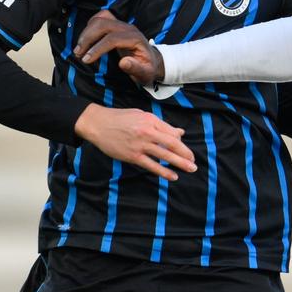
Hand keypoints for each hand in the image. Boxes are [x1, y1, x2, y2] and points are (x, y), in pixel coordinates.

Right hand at [73, 10, 165, 84]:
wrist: (151, 60)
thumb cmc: (147, 68)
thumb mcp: (145, 74)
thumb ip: (136, 68)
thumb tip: (123, 62)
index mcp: (135, 38)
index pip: (112, 38)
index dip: (98, 48)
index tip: (87, 59)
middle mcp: (127, 28)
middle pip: (104, 24)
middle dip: (88, 38)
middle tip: (78, 53)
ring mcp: (121, 24)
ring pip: (100, 19)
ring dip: (86, 32)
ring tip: (78, 48)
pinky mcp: (116, 24)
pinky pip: (101, 17)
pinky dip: (90, 26)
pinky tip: (85, 39)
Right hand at [74, 104, 196, 182]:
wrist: (98, 124)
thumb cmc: (120, 118)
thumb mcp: (142, 115)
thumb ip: (161, 125)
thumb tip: (179, 132)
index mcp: (150, 120)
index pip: (171, 133)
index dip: (182, 144)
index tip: (188, 152)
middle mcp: (147, 132)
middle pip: (172, 144)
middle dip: (185, 154)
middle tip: (194, 162)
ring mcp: (140, 145)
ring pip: (164, 155)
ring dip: (179, 163)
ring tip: (190, 169)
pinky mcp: (132, 156)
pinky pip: (151, 165)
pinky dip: (163, 171)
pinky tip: (173, 176)